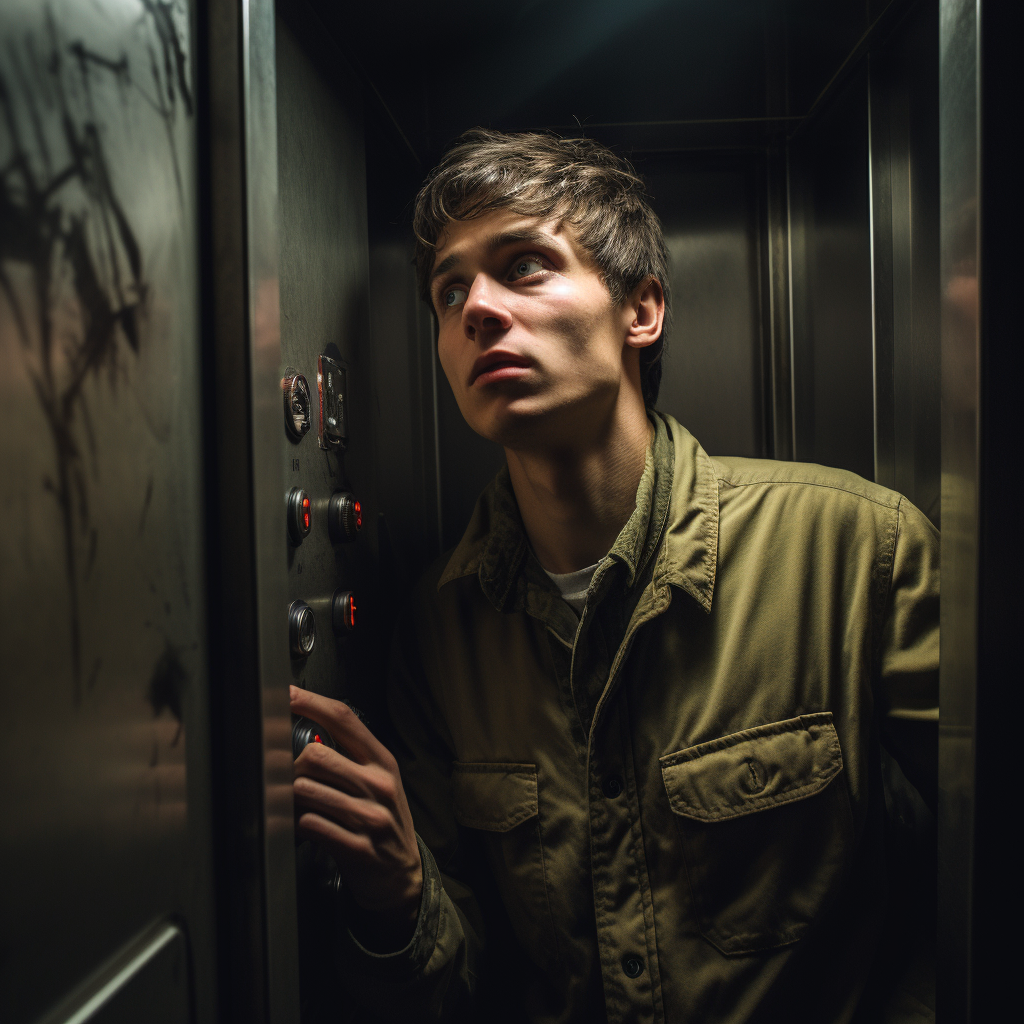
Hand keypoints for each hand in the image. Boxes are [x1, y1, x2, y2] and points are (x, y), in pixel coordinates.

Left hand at [290, 685, 422, 946]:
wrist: (402, 875)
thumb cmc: (380, 820)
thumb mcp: (376, 781)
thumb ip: (347, 756)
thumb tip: (301, 731)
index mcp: (382, 761)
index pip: (344, 719)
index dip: (311, 702)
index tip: (286, 693)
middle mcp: (380, 784)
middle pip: (316, 755)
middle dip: (292, 767)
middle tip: (290, 781)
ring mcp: (371, 816)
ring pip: (307, 791)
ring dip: (292, 800)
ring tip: (298, 808)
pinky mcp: (359, 848)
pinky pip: (312, 826)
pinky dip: (299, 825)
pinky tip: (305, 827)